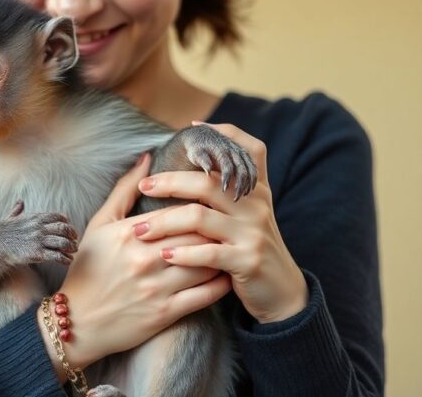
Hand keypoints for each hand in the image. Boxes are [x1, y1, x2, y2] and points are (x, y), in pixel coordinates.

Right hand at [0, 200, 77, 266]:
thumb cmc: (2, 233)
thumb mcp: (11, 218)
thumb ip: (18, 210)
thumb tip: (19, 201)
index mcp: (35, 218)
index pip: (58, 217)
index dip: (66, 223)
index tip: (69, 229)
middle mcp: (39, 228)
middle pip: (64, 229)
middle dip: (72, 235)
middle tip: (74, 241)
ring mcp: (39, 240)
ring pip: (63, 242)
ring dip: (71, 247)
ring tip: (73, 252)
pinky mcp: (37, 253)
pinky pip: (57, 256)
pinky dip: (65, 259)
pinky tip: (68, 261)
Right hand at [53, 153, 231, 367]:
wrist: (77, 322)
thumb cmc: (88, 269)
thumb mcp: (99, 225)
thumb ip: (124, 190)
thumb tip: (147, 158)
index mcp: (129, 232)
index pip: (179, 210)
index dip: (201, 204)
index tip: (214, 200)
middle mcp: (144, 258)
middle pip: (197, 232)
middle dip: (216, 225)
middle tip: (230, 219)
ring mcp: (156, 287)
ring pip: (205, 262)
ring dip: (222, 252)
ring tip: (231, 244)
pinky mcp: (165, 313)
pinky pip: (205, 295)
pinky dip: (221, 282)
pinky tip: (227, 272)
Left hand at [134, 122, 307, 323]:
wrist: (283, 292)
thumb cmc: (251, 248)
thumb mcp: (248, 215)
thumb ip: (227, 191)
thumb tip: (199, 161)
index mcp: (255, 191)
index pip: (249, 149)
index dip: (224, 133)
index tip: (192, 128)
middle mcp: (256, 206)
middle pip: (208, 182)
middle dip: (170, 182)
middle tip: (144, 186)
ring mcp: (253, 233)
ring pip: (199, 217)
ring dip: (164, 222)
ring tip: (139, 230)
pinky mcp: (248, 261)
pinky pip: (208, 253)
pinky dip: (183, 254)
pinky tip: (164, 254)